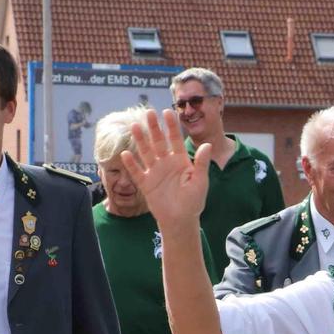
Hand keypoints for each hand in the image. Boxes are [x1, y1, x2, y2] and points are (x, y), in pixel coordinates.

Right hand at [119, 108, 211, 232]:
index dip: (171, 127)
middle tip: (149, 113)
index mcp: (180, 161)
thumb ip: (201, 163)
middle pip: (159, 142)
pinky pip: (137, 172)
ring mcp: (155, 173)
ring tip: (134, 126)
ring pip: (146, 153)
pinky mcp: (146, 184)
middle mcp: (166, 163)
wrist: (181, 220)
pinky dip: (131, 164)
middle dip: (154, 128)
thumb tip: (207, 144)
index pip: (175, 140)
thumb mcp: (200, 182)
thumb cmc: (193, 202)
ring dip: (140, 140)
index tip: (168, 112)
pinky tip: (125, 154)